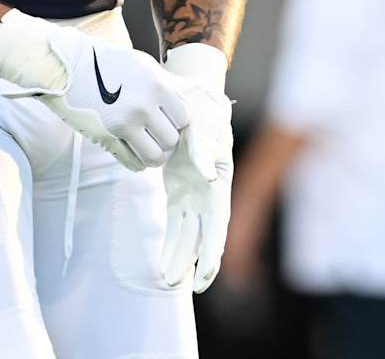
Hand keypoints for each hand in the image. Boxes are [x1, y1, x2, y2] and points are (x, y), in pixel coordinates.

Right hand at [25, 24, 192, 171]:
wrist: (68, 66)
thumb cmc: (107, 63)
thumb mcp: (142, 64)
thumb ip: (167, 83)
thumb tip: (191, 94)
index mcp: (156, 85)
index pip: (184, 119)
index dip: (176, 120)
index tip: (166, 118)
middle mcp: (143, 106)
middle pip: (171, 140)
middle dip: (165, 138)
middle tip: (155, 131)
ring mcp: (123, 124)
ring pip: (155, 157)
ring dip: (153, 153)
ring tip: (146, 144)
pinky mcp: (106, 138)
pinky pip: (133, 163)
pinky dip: (137, 161)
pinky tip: (133, 150)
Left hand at [158, 44, 234, 290]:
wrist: (190, 97)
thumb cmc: (202, 112)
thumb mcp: (203, 127)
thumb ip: (204, 152)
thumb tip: (207, 176)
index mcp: (220, 182)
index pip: (217, 225)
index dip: (213, 252)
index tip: (205, 275)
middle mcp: (208, 194)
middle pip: (201, 236)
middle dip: (193, 262)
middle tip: (181, 287)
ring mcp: (192, 194)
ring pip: (186, 234)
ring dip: (179, 257)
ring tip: (167, 281)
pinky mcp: (177, 189)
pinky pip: (174, 221)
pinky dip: (170, 241)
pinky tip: (164, 261)